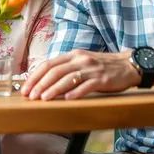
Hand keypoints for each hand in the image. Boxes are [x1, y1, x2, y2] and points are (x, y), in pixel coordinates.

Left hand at [21, 49, 138, 100]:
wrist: (128, 65)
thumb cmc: (102, 66)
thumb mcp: (82, 62)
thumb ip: (66, 68)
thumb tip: (44, 81)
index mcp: (73, 55)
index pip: (49, 64)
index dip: (35, 76)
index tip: (25, 87)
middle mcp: (80, 59)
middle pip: (55, 71)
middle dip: (40, 84)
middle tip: (31, 96)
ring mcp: (91, 69)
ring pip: (68, 78)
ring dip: (54, 89)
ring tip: (44, 98)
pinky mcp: (102, 79)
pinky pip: (87, 86)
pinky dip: (76, 92)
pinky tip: (67, 99)